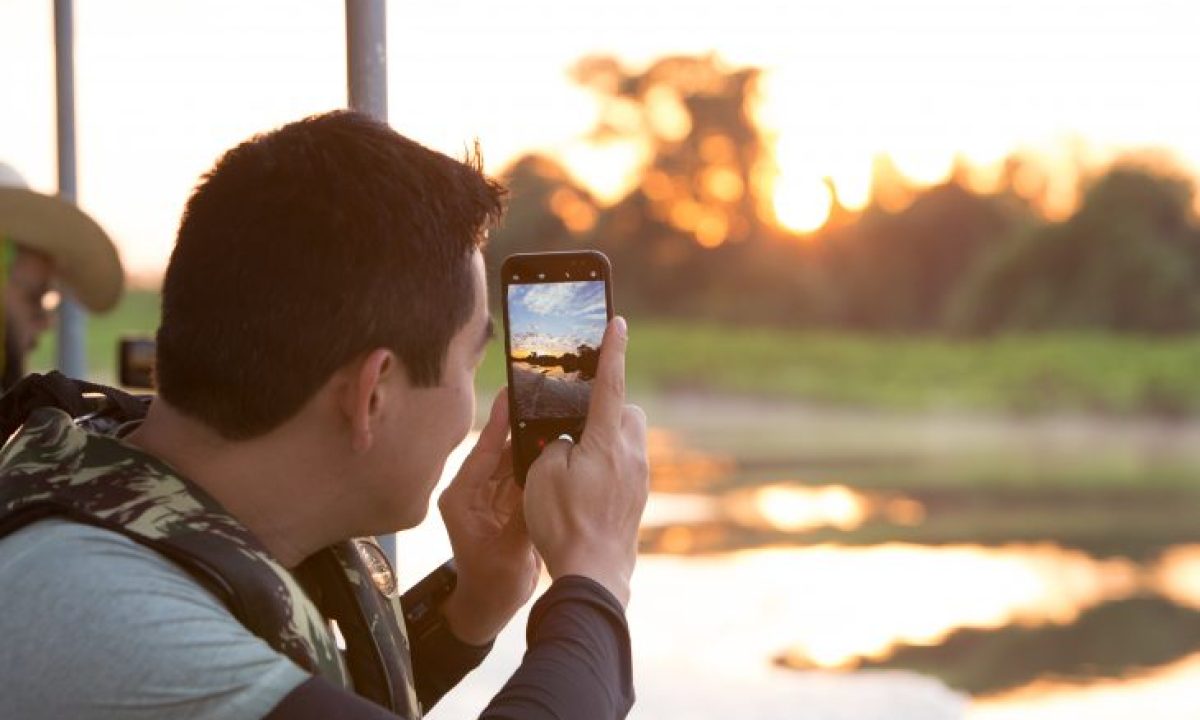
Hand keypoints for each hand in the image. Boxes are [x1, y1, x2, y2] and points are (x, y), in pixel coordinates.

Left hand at [438, 389, 540, 644]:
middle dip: (520, 428)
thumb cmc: (490, 586)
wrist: (489, 608)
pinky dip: (537, 465)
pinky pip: (521, 477)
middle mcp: (472, 492)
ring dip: (531, 444)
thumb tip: (542, 482)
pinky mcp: (504, 504)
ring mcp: (489, 497)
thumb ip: (523, 517)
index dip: (498, 424)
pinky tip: (557, 448)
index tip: (511, 395)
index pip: (481, 453)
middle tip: (542, 398)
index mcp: (461, 499)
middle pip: (498, 451)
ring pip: (512, 461)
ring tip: (555, 416)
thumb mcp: (508, 553)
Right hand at [523, 316, 648, 606]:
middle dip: (604, 408)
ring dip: (605, 439)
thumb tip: (568, 440)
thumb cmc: (563, 524)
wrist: (594, 574)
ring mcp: (640, 476)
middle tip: (575, 424)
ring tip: (575, 461)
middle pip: (623, 410)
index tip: (618, 321)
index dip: (612, 350)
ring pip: (626, 438)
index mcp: (606, 440)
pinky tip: (586, 487)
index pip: (610, 383)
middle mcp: (631, 453)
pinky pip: (626, 464)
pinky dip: (608, 464)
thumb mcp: (543, 474)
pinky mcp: (639, 496)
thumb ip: (554, 444)